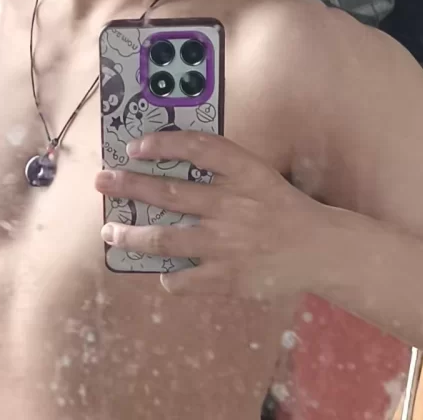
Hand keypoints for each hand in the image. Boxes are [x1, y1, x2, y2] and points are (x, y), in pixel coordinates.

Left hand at [95, 131, 327, 298]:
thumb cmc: (279, 206)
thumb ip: (219, 168)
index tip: (134, 147)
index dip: (163, 143)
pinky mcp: (229, 277)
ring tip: (110, 233)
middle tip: (103, 181)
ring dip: (131, 236)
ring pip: (165, 238)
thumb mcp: (256, 175)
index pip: (198, 147)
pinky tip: (162, 272)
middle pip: (169, 192)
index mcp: (244, 172)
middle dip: (129, 186)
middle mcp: (232, 203)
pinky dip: (169, 276)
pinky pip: (185, 279)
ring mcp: (228, 242)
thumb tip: (165, 163)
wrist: (319, 248)